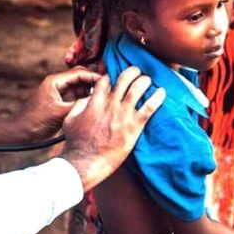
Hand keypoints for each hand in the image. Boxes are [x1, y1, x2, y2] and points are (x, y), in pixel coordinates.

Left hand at [0, 67, 99, 145]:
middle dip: (93, 82)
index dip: (94, 76)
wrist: (21, 133)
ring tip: (103, 98)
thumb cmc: (35, 121)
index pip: (79, 73)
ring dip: (90, 91)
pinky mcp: (61, 102)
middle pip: (81, 77)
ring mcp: (59, 93)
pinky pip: (76, 97)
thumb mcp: (59, 113)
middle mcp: (58, 84)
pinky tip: (93, 105)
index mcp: (55, 81)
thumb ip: (77, 105)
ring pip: (80, 87)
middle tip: (108, 89)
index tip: (107, 82)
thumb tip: (96, 101)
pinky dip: (85, 99)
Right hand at [60, 66, 164, 191]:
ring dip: (144, 81)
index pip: (106, 79)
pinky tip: (162, 92)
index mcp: (95, 102)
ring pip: (138, 89)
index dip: (111, 76)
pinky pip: (149, 108)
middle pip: (124, 78)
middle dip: (132, 71)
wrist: (87, 162)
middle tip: (136, 71)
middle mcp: (111, 105)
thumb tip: (88, 98)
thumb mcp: (70, 119)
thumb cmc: (77, 143)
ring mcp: (124, 115)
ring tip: (147, 80)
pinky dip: (157, 98)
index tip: (115, 78)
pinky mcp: (134, 127)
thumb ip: (79, 105)